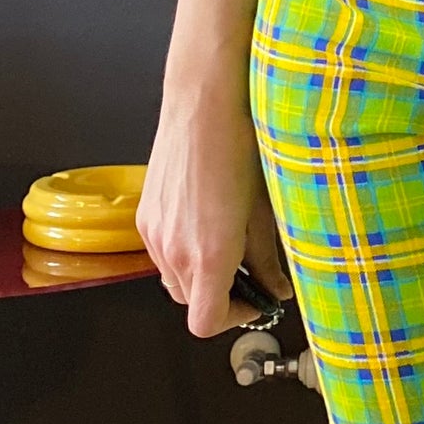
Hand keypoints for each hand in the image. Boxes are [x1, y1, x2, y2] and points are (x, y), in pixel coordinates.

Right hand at [136, 73, 294, 337]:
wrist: (203, 100)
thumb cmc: (241, 144)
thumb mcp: (264, 206)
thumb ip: (267, 255)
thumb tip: (279, 287)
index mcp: (207, 254)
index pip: (205, 323)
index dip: (234, 316)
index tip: (256, 298)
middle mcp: (173, 250)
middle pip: (189, 303)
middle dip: (220, 293)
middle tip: (249, 270)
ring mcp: (154, 233)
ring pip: (173, 278)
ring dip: (199, 273)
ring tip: (229, 239)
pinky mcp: (145, 214)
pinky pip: (162, 250)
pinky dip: (182, 249)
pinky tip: (206, 218)